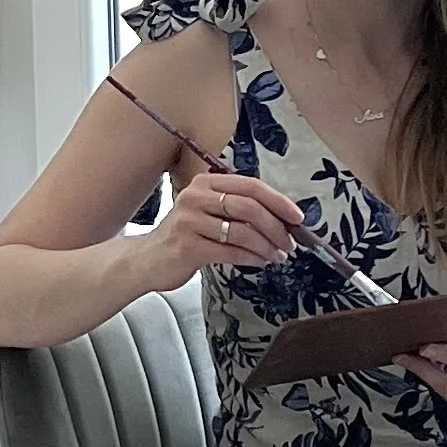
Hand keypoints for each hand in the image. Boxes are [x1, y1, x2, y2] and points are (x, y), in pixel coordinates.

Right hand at [140, 167, 306, 288]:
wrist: (148, 259)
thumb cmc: (186, 236)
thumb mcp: (208, 212)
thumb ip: (238, 209)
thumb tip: (282, 219)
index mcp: (206, 183)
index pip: (251, 186)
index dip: (278, 201)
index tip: (298, 217)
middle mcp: (196, 197)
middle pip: (249, 207)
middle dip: (276, 227)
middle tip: (290, 243)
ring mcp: (190, 221)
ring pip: (242, 232)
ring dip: (267, 246)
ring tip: (278, 255)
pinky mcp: (188, 246)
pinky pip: (230, 251)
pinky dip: (252, 258)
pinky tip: (262, 262)